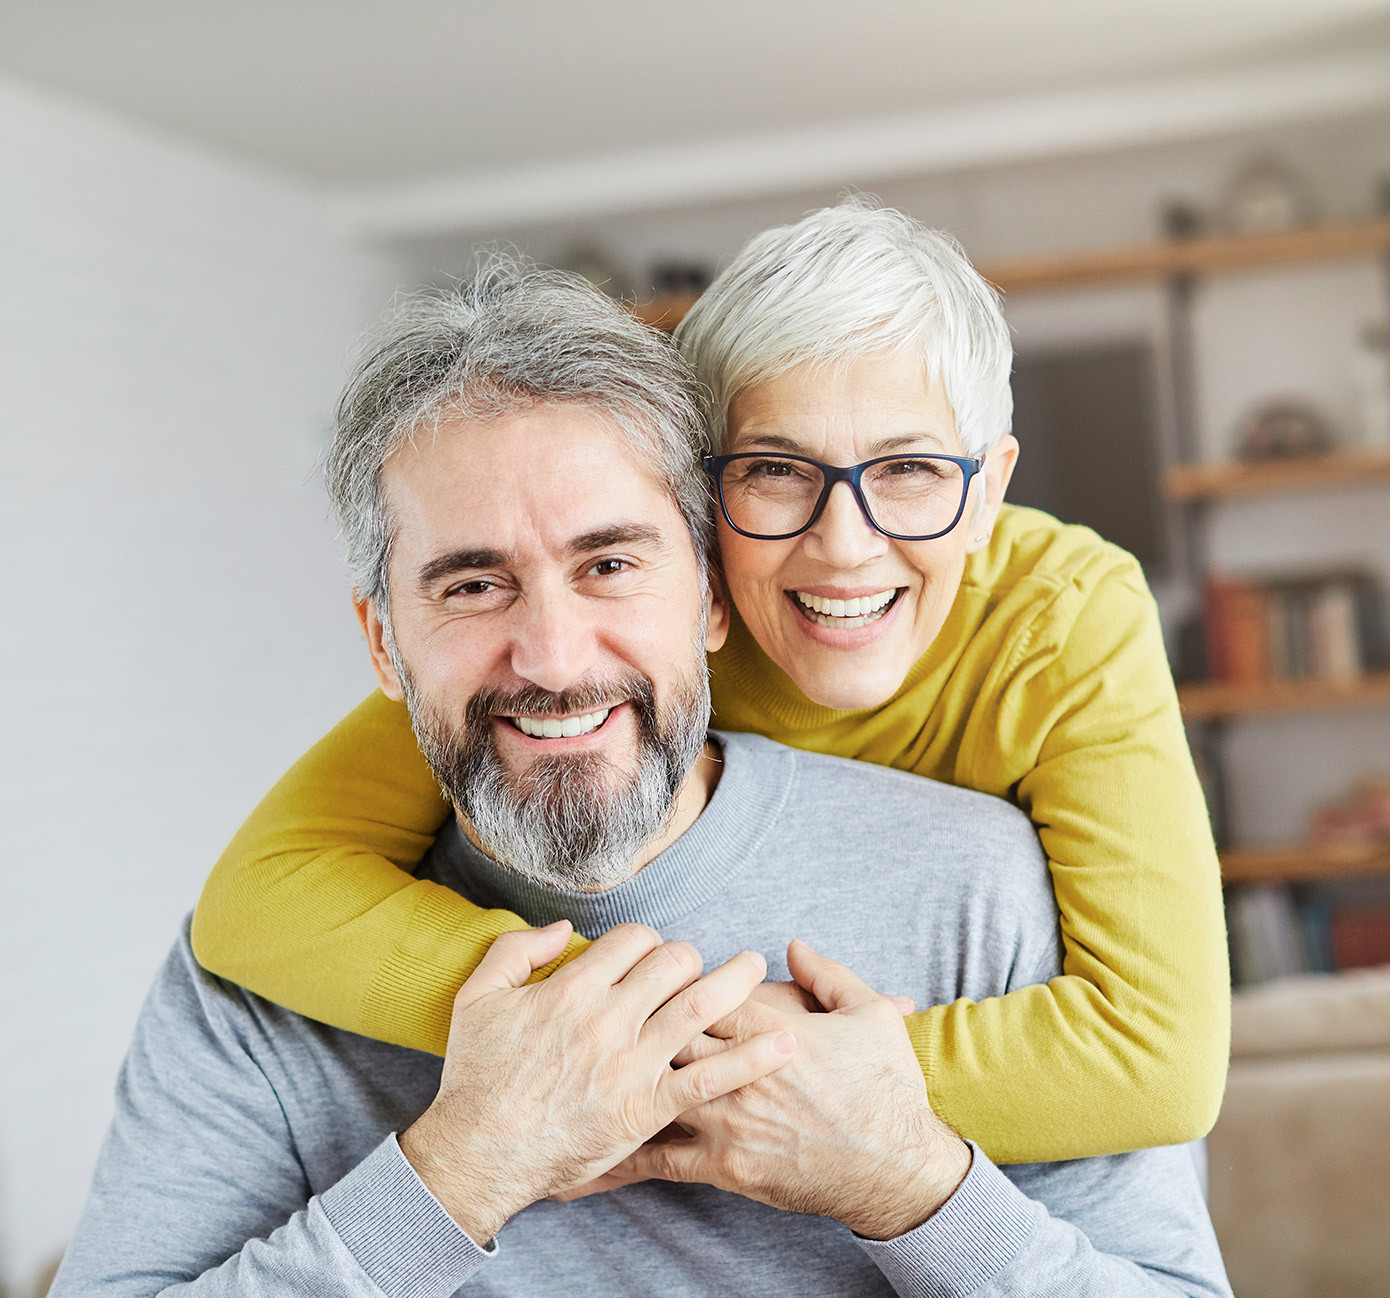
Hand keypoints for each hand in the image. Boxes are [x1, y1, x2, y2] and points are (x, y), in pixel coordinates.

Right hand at [398, 921, 795, 1243]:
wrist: (479, 1151)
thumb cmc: (478, 1075)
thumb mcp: (479, 996)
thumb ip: (518, 949)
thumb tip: (564, 928)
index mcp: (573, 987)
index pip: (635, 939)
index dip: (648, 942)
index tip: (648, 957)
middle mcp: (609, 1017)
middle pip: (675, 962)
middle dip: (691, 958)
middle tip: (698, 967)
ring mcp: (632, 1063)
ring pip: (701, 1005)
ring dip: (737, 981)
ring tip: (757, 968)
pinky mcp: (647, 1106)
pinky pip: (710, 1077)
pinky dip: (751, 1058)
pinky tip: (784, 1042)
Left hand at [558, 939, 968, 1240]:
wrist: (895, 1167)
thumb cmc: (884, 1088)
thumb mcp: (868, 1014)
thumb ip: (826, 975)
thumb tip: (791, 946)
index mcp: (765, 1025)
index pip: (697, 988)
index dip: (666, 975)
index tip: (643, 967)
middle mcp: (733, 1069)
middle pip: (661, 1030)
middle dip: (625, 1017)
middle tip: (590, 1009)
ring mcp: (723, 1119)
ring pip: (650, 1088)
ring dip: (604, 1078)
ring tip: (552, 1070)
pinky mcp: (721, 1164)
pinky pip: (656, 1162)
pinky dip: (612, 1162)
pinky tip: (571, 1165)